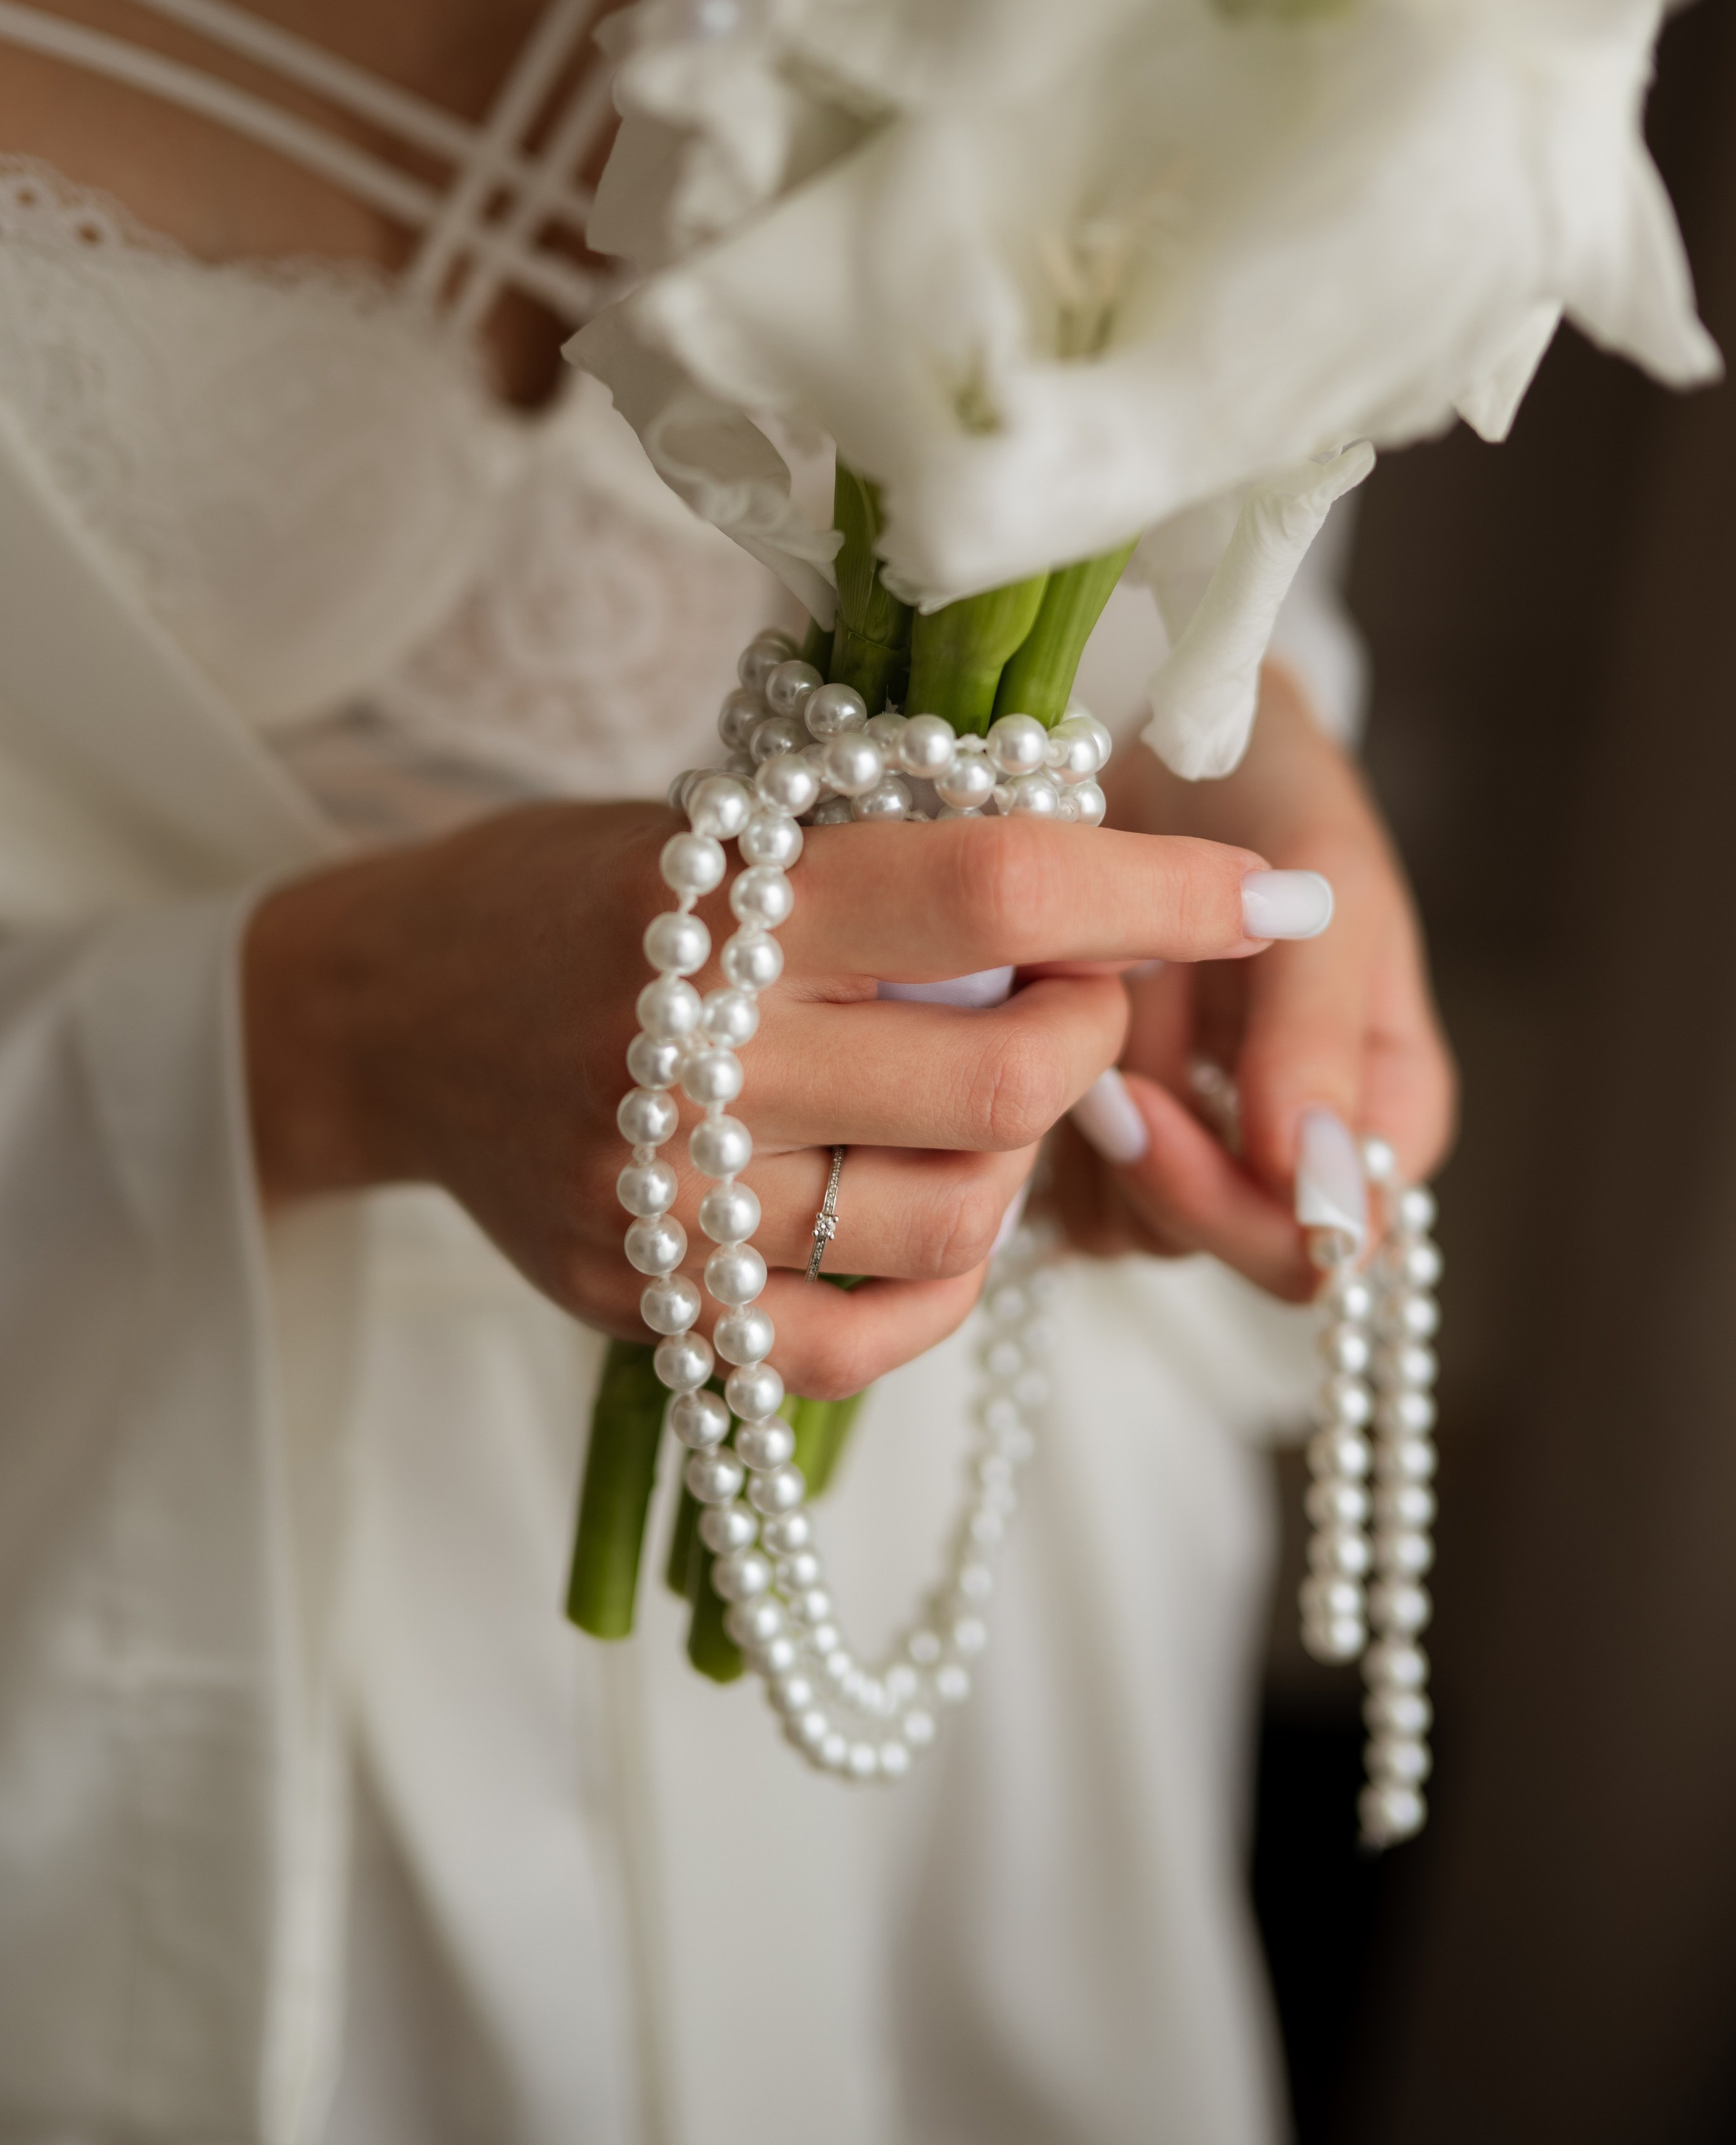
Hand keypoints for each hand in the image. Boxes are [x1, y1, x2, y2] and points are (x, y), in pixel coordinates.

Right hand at [244, 801, 1283, 1395]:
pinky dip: (938, 1283)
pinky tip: (923, 1212)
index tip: (1276, 896)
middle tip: (1073, 999)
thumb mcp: (720, 827)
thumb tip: (1108, 905)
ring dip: (1017, 1157)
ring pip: (955, 1219)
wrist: (380, 1016)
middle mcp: (688, 1055)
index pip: (993, 888)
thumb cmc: (570, 890)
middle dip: (1091, 1037)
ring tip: (973, 1095)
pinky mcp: (648, 1307)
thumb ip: (887, 872)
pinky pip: (865, 1336)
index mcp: (718, 895)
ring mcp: (663, 1201)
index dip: (1161, 894)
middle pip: (998, 1078)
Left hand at [1048, 665, 1456, 1300]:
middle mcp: (1298, 1147)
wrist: (1171, 733)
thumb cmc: (1276, 795)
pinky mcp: (1111, 1124)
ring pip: (1134, 1224)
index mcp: (1384, 1110)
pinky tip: (1037, 1020)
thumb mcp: (1326, 891)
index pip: (1328, 1244)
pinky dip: (1041, 1117)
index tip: (1150, 1102)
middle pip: (1227, 1246)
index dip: (1236, 1206)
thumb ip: (1320, 1039)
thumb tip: (1321, 1196)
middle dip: (1152, 1162)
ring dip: (1091, 1129)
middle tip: (1095, 1061)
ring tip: (1080, 1003)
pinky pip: (1065, 1184)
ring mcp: (1202, 1139)